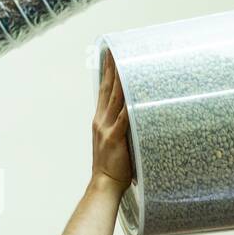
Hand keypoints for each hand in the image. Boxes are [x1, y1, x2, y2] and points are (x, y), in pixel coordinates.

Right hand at [92, 51, 132, 190]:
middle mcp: (101, 121)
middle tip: (116, 51)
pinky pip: (123, 119)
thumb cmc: (113, 166)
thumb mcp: (113, 141)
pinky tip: (133, 93)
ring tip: (125, 64)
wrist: (104, 183)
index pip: (103, 92)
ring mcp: (107, 129)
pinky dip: (128, 105)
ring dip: (120, 81)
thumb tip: (133, 115)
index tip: (111, 57)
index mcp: (100, 121)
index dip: (107, 74)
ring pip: (115, 99)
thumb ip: (120, 127)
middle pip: (108, 90)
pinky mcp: (115, 138)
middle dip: (112, 69)